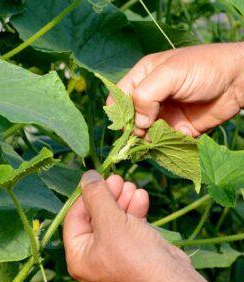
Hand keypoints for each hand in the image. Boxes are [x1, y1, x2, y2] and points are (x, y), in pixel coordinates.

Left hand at [63, 171, 243, 281]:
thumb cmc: (134, 253)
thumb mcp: (109, 220)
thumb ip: (96, 196)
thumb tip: (87, 177)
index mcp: (78, 257)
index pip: (74, 219)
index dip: (85, 196)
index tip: (97, 178)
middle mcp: (93, 259)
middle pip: (95, 219)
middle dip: (107, 196)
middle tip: (117, 178)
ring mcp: (115, 257)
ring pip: (114, 221)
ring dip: (122, 201)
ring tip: (131, 185)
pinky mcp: (135, 254)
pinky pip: (129, 228)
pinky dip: (134, 212)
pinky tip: (141, 196)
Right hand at [111, 43, 243, 136]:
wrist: (240, 80)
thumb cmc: (204, 68)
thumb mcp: (170, 73)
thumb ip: (145, 95)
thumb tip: (137, 124)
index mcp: (143, 76)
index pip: (118, 96)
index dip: (118, 111)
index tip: (125, 123)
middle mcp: (150, 96)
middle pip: (129, 118)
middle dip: (131, 129)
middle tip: (141, 135)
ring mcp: (163, 113)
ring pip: (143, 133)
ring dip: (146, 140)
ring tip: (154, 141)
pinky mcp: (178, 128)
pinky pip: (163, 141)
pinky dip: (162, 146)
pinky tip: (167, 145)